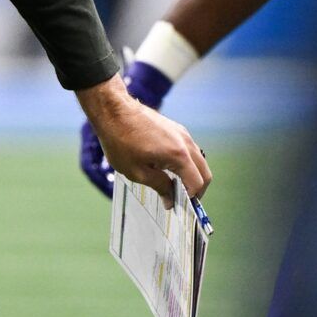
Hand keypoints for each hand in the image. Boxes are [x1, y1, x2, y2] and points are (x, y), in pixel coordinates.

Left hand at [76, 74, 208, 206]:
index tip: (179, 207)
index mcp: (179, 155)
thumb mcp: (136, 171)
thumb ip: (159, 186)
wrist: (112, 110)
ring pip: (198, 161)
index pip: (197, 184)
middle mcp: (186, 143)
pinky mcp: (176, 129)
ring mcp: (182, 134)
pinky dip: (186, 163)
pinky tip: (168, 169)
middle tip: (181, 200)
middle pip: (204, 173)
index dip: (191, 199)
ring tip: (173, 185)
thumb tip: (171, 200)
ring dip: (191, 175)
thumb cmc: (120, 140)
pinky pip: (189, 150)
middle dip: (196, 189)